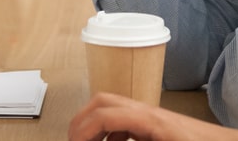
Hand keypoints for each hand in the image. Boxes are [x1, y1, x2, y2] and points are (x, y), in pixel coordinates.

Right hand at [69, 92, 237, 140]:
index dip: (81, 131)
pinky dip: (111, 135)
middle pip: (103, 101)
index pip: (104, 113)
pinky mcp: (156, 125)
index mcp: (149, 119)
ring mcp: (151, 116)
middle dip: (81, 122)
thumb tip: (109, 140)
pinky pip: (125, 123)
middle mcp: (148, 112)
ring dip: (95, 128)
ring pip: (112, 110)